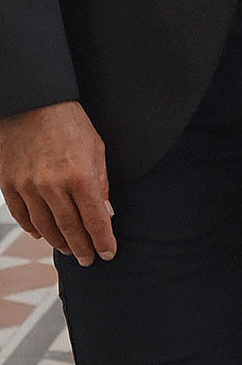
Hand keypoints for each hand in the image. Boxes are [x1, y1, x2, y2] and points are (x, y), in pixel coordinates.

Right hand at [0, 102, 114, 263]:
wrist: (34, 104)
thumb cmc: (71, 124)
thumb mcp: (97, 149)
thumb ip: (101, 182)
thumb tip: (106, 212)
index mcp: (80, 176)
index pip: (95, 218)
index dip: (103, 239)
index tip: (108, 253)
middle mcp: (52, 185)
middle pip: (69, 227)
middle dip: (81, 247)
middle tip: (88, 259)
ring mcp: (27, 186)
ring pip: (44, 226)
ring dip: (58, 241)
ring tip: (69, 249)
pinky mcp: (9, 184)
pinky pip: (21, 215)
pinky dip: (33, 228)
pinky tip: (43, 235)